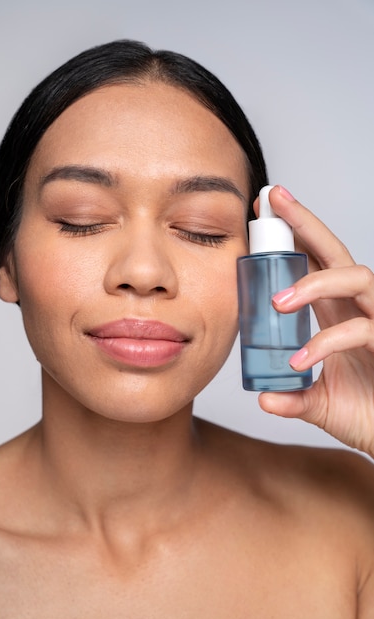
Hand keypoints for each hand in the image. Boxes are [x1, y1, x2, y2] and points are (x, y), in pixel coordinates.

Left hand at [256, 185, 373, 457]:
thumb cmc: (368, 413)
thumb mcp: (320, 404)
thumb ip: (292, 397)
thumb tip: (263, 398)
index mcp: (339, 313)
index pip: (315, 263)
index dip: (293, 235)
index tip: (262, 211)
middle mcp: (359, 309)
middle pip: (336, 252)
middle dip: (305, 222)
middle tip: (273, 199)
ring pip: (357, 276)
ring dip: (315, 282)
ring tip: (279, 302)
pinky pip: (360, 329)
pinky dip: (325, 342)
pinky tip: (298, 361)